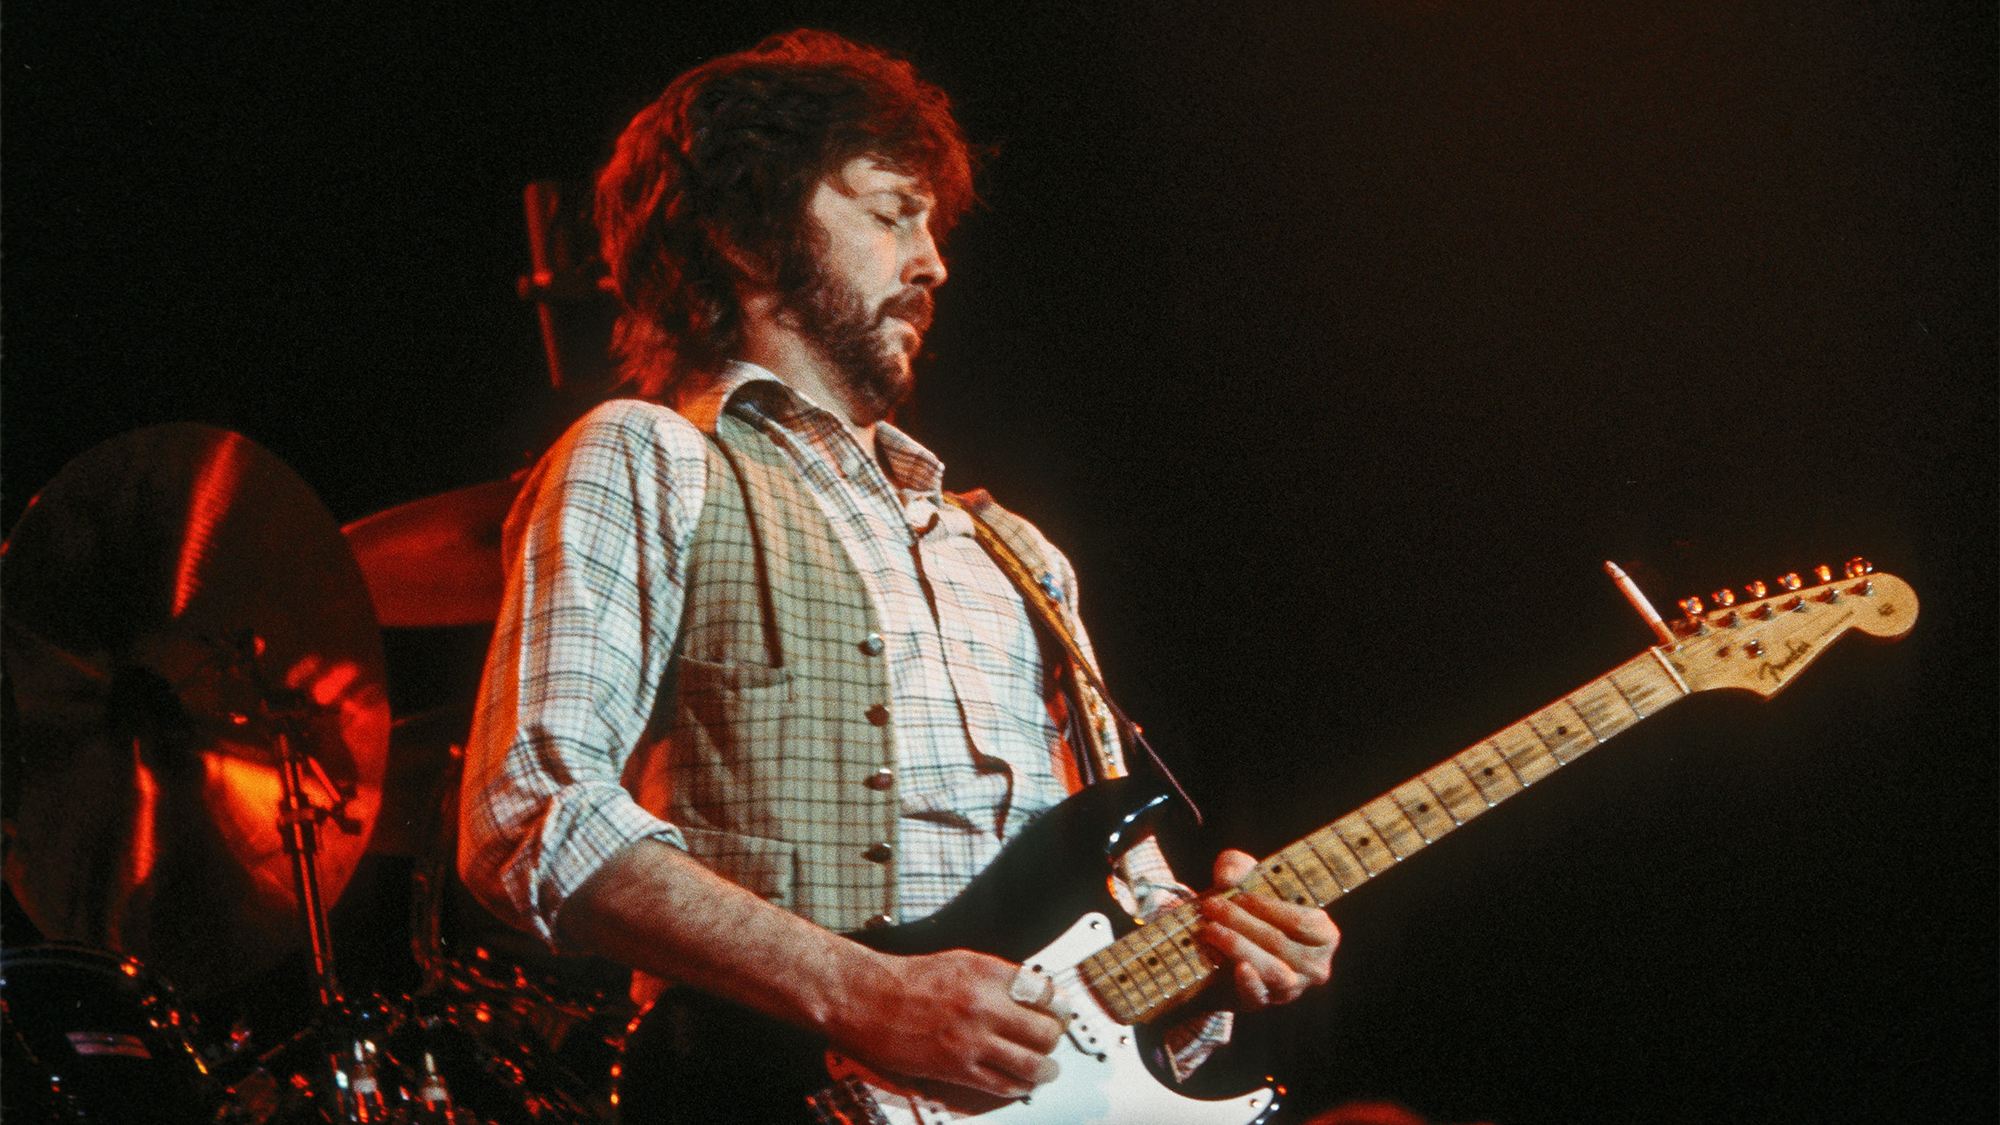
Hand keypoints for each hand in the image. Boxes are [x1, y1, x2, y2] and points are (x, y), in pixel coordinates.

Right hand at [829, 948, 1065, 1100]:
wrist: (868, 999)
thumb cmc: (908, 980)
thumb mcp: (961, 961)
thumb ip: (998, 977)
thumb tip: (1031, 992)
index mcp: (988, 973)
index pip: (1045, 992)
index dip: (1059, 1006)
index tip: (1060, 1012)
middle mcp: (984, 1004)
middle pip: (1044, 1029)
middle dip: (1055, 1038)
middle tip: (1054, 1041)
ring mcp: (972, 1039)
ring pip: (1031, 1062)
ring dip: (1046, 1069)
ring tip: (1047, 1069)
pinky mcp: (957, 1067)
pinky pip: (1002, 1084)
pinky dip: (1019, 1087)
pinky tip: (1022, 1084)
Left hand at [1195, 849, 1339, 1010]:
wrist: (1220, 947)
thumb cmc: (1245, 907)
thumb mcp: (1244, 878)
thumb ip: (1236, 866)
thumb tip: (1227, 878)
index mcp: (1323, 934)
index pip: (1299, 921)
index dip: (1266, 907)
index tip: (1237, 895)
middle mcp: (1315, 966)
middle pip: (1279, 942)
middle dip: (1241, 921)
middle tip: (1211, 906)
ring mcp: (1291, 988)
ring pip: (1271, 968)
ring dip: (1238, 946)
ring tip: (1210, 929)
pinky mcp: (1263, 1002)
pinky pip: (1259, 995)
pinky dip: (1250, 982)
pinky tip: (1239, 968)